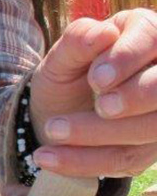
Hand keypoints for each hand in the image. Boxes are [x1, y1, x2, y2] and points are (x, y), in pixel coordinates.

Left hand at [30, 9, 156, 178]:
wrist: (59, 111)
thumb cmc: (67, 72)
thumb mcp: (62, 55)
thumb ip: (78, 40)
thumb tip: (104, 33)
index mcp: (144, 34)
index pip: (152, 39)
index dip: (128, 58)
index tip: (98, 79)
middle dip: (134, 99)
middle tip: (100, 107)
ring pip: (150, 128)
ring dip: (100, 135)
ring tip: (52, 131)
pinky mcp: (149, 148)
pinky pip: (126, 161)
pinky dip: (85, 162)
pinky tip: (48, 158)